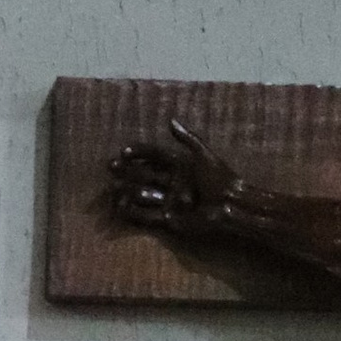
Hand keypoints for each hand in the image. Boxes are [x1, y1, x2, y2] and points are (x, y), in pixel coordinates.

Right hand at [107, 118, 243, 237]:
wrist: (229, 206)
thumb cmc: (220, 179)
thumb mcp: (204, 155)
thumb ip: (187, 139)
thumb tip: (170, 120)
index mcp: (179, 165)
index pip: (154, 156)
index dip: (139, 153)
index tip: (124, 151)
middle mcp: (171, 182)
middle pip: (144, 175)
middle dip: (127, 171)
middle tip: (111, 167)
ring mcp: (169, 201)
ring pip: (142, 195)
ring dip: (126, 192)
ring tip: (112, 189)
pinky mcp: (169, 220)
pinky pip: (147, 216)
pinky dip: (134, 213)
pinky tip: (121, 208)